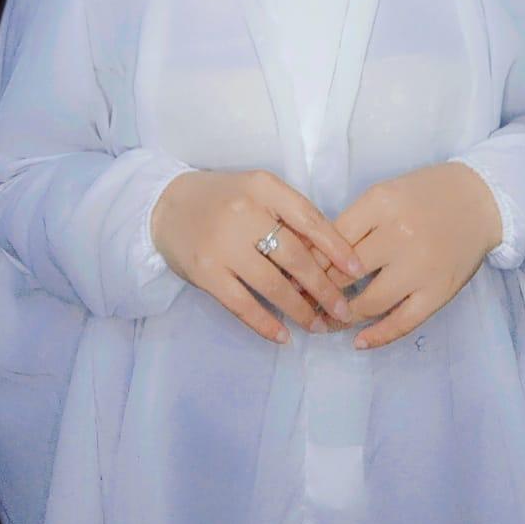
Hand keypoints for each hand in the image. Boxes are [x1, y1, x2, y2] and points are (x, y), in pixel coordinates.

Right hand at [149, 169, 365, 344]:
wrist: (166, 204)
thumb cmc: (224, 199)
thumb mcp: (258, 192)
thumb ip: (289, 216)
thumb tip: (330, 258)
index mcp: (264, 188)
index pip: (309, 218)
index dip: (336, 247)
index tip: (357, 270)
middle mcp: (244, 213)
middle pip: (295, 256)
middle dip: (324, 287)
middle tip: (343, 310)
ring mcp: (222, 244)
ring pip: (272, 284)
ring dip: (299, 309)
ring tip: (318, 325)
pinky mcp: (205, 272)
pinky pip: (242, 304)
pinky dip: (265, 323)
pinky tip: (283, 336)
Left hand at [294, 162, 502, 346]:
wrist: (480, 200)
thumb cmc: (425, 194)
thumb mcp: (384, 195)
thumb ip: (354, 223)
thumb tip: (315, 258)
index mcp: (381, 204)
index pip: (332, 240)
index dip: (307, 262)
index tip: (292, 276)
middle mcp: (399, 235)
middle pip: (345, 272)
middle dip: (318, 292)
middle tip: (300, 304)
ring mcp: (420, 267)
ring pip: (369, 302)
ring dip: (342, 317)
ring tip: (324, 323)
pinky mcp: (438, 292)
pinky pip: (403, 322)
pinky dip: (378, 335)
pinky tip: (358, 340)